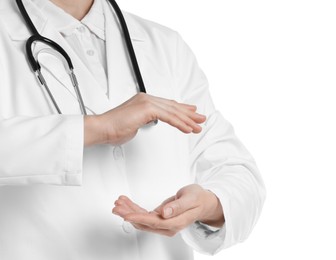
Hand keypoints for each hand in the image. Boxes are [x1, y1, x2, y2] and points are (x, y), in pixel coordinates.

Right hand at [84, 93, 205, 145]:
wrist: (102, 128)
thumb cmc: (114, 128)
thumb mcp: (133, 124)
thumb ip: (142, 121)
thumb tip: (146, 123)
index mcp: (144, 101)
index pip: (167, 105)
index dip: (181, 109)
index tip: (191, 113)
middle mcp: (147, 99)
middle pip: (173, 106)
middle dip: (189, 114)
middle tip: (200, 118)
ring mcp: (147, 102)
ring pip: (173, 112)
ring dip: (188, 120)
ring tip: (198, 126)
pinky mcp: (147, 109)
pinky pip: (169, 117)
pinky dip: (179, 123)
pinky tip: (187, 128)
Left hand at [112, 184, 224, 236]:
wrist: (203, 202)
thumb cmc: (198, 199)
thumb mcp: (191, 199)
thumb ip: (178, 206)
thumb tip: (165, 213)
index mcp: (176, 222)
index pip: (154, 222)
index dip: (139, 219)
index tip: (126, 215)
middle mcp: (168, 226)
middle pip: (144, 223)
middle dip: (129, 214)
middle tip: (117, 206)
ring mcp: (163, 223)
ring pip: (142, 220)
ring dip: (129, 211)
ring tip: (119, 202)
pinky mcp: (160, 219)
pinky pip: (144, 215)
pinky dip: (134, 209)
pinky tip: (127, 203)